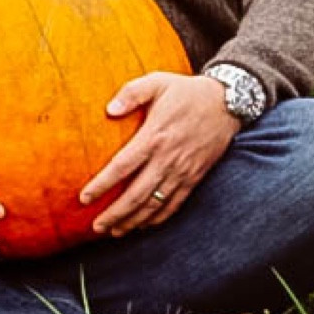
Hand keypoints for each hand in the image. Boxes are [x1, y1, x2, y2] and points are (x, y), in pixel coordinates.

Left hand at [82, 71, 240, 235]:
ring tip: (115, 231)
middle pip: (136, 195)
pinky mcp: (195, 177)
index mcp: (155, 136)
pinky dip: (158, 218)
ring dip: (133, 221)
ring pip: (154, 204)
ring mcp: (183, 171)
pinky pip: (175, 204)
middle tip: (96, 226)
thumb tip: (109, 109)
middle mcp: (168, 158)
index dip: (102, 184)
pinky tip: (144, 225)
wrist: (228, 102)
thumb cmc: (188, 91)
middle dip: (114, 214)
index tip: (85, 198)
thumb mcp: (158, 82)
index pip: (122, 166)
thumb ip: (131, 93)